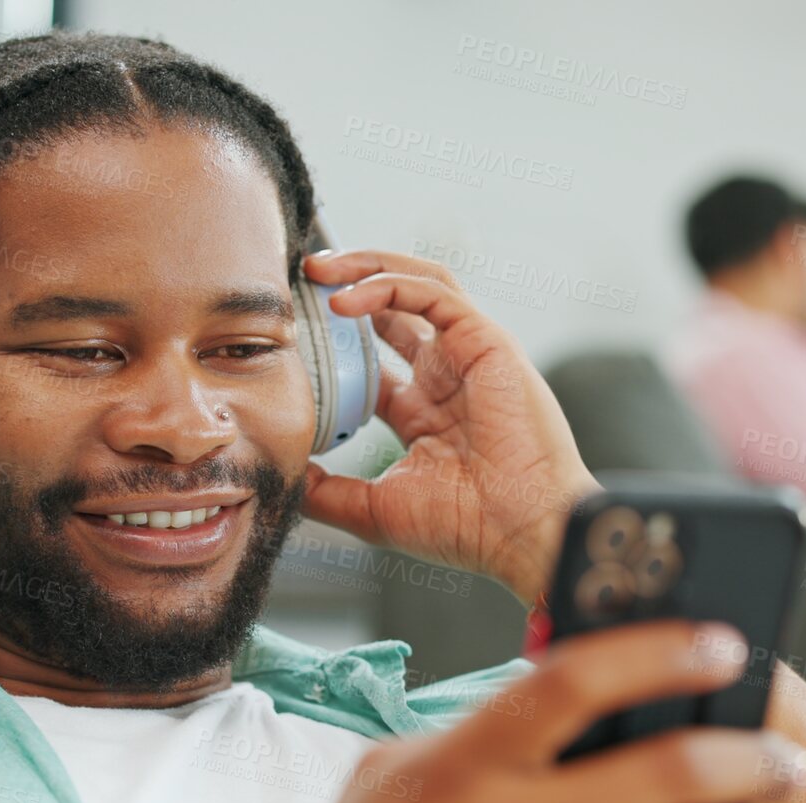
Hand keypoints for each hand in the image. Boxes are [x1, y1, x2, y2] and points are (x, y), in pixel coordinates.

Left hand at [298, 249, 600, 604]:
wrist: (521, 532)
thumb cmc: (466, 527)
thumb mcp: (375, 510)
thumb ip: (328, 492)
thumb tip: (284, 476)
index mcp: (425, 411)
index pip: (374, 358)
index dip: (333, 339)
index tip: (291, 332)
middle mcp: (448, 375)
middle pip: (395, 307)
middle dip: (348, 284)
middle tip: (303, 278)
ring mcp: (469, 354)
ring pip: (416, 283)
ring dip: (366, 267)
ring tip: (320, 269)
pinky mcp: (486, 340)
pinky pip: (432, 293)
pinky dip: (388, 286)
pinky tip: (347, 300)